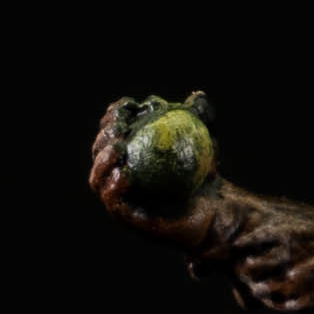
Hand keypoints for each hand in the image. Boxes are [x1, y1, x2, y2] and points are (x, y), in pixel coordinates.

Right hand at [90, 91, 218, 240]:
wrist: (215, 212)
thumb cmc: (206, 177)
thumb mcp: (206, 144)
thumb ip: (200, 119)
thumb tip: (198, 95)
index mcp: (129, 154)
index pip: (112, 130)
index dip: (114, 115)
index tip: (128, 106)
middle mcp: (117, 175)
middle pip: (99, 151)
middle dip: (104, 135)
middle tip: (120, 127)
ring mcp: (120, 198)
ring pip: (98, 178)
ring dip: (102, 160)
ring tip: (117, 148)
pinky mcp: (126, 218)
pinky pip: (113, 202)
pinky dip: (114, 186)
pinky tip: (123, 174)